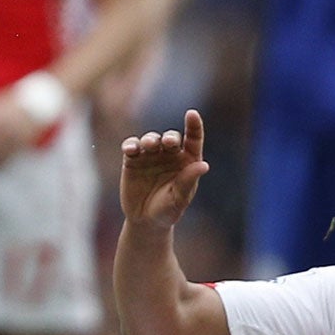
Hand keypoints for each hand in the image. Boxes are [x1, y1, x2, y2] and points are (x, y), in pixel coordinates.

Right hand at [119, 110, 208, 227]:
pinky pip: (132, 146)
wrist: (145, 220)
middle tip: (168, 142)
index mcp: (188, 161)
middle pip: (171, 138)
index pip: (193, 139)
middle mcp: (170, 154)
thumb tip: (204, 165)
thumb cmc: (168, 210)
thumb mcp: (179, 199)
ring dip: (150, 140)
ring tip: (149, 145)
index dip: (194, 125)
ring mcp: (151, 155)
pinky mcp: (132, 159)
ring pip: (151, 139)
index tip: (192, 114)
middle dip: (170, 137)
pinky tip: (131, 149)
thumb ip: (188, 181)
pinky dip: (131, 145)